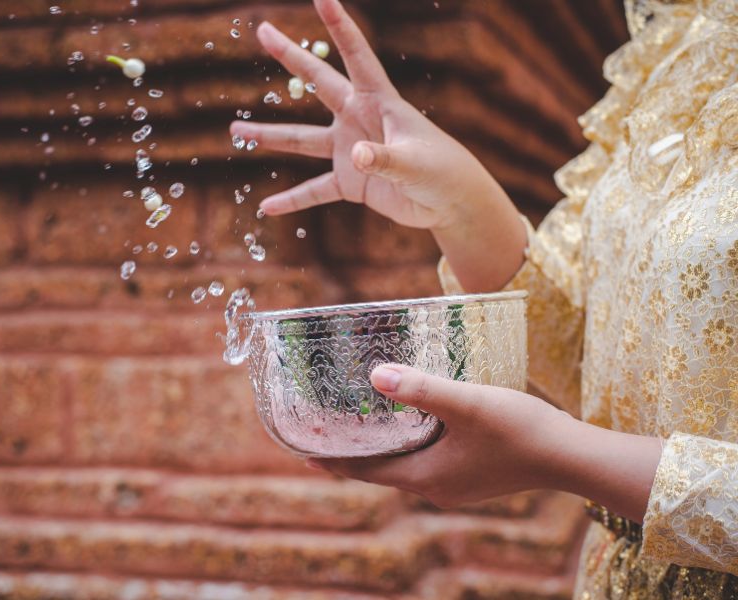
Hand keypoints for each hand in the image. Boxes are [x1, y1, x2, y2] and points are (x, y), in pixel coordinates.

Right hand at [230, 0, 526, 289]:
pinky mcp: (350, 181)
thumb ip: (386, 159)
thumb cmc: (441, 172)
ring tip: (235, 133)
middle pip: (318, 84)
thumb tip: (355, 156)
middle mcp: (359, 119)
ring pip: (302, 140)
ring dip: (270, 137)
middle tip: (262, 31)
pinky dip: (292, 200)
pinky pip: (314, 190)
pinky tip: (267, 208)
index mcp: (380, 103)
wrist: (449, 202)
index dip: (339, 26)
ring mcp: (350, 150)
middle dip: (290, 57)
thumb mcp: (415, 165)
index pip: (357, 56)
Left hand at [308, 364, 662, 521]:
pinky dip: (407, 445)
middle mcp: (435, 487)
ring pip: (403, 465)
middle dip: (351, 452)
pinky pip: (425, 462)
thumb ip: (423, 389)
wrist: (569, 456)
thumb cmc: (519, 429)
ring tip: (360, 423)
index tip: (301, 447)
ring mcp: (454, 485)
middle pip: (379, 470)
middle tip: (324, 429)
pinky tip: (411, 425)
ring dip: (380, 447)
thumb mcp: (468, 403)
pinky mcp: (471, 476)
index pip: (364, 470)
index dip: (331, 459)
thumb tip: (376, 375)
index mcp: (425, 476)